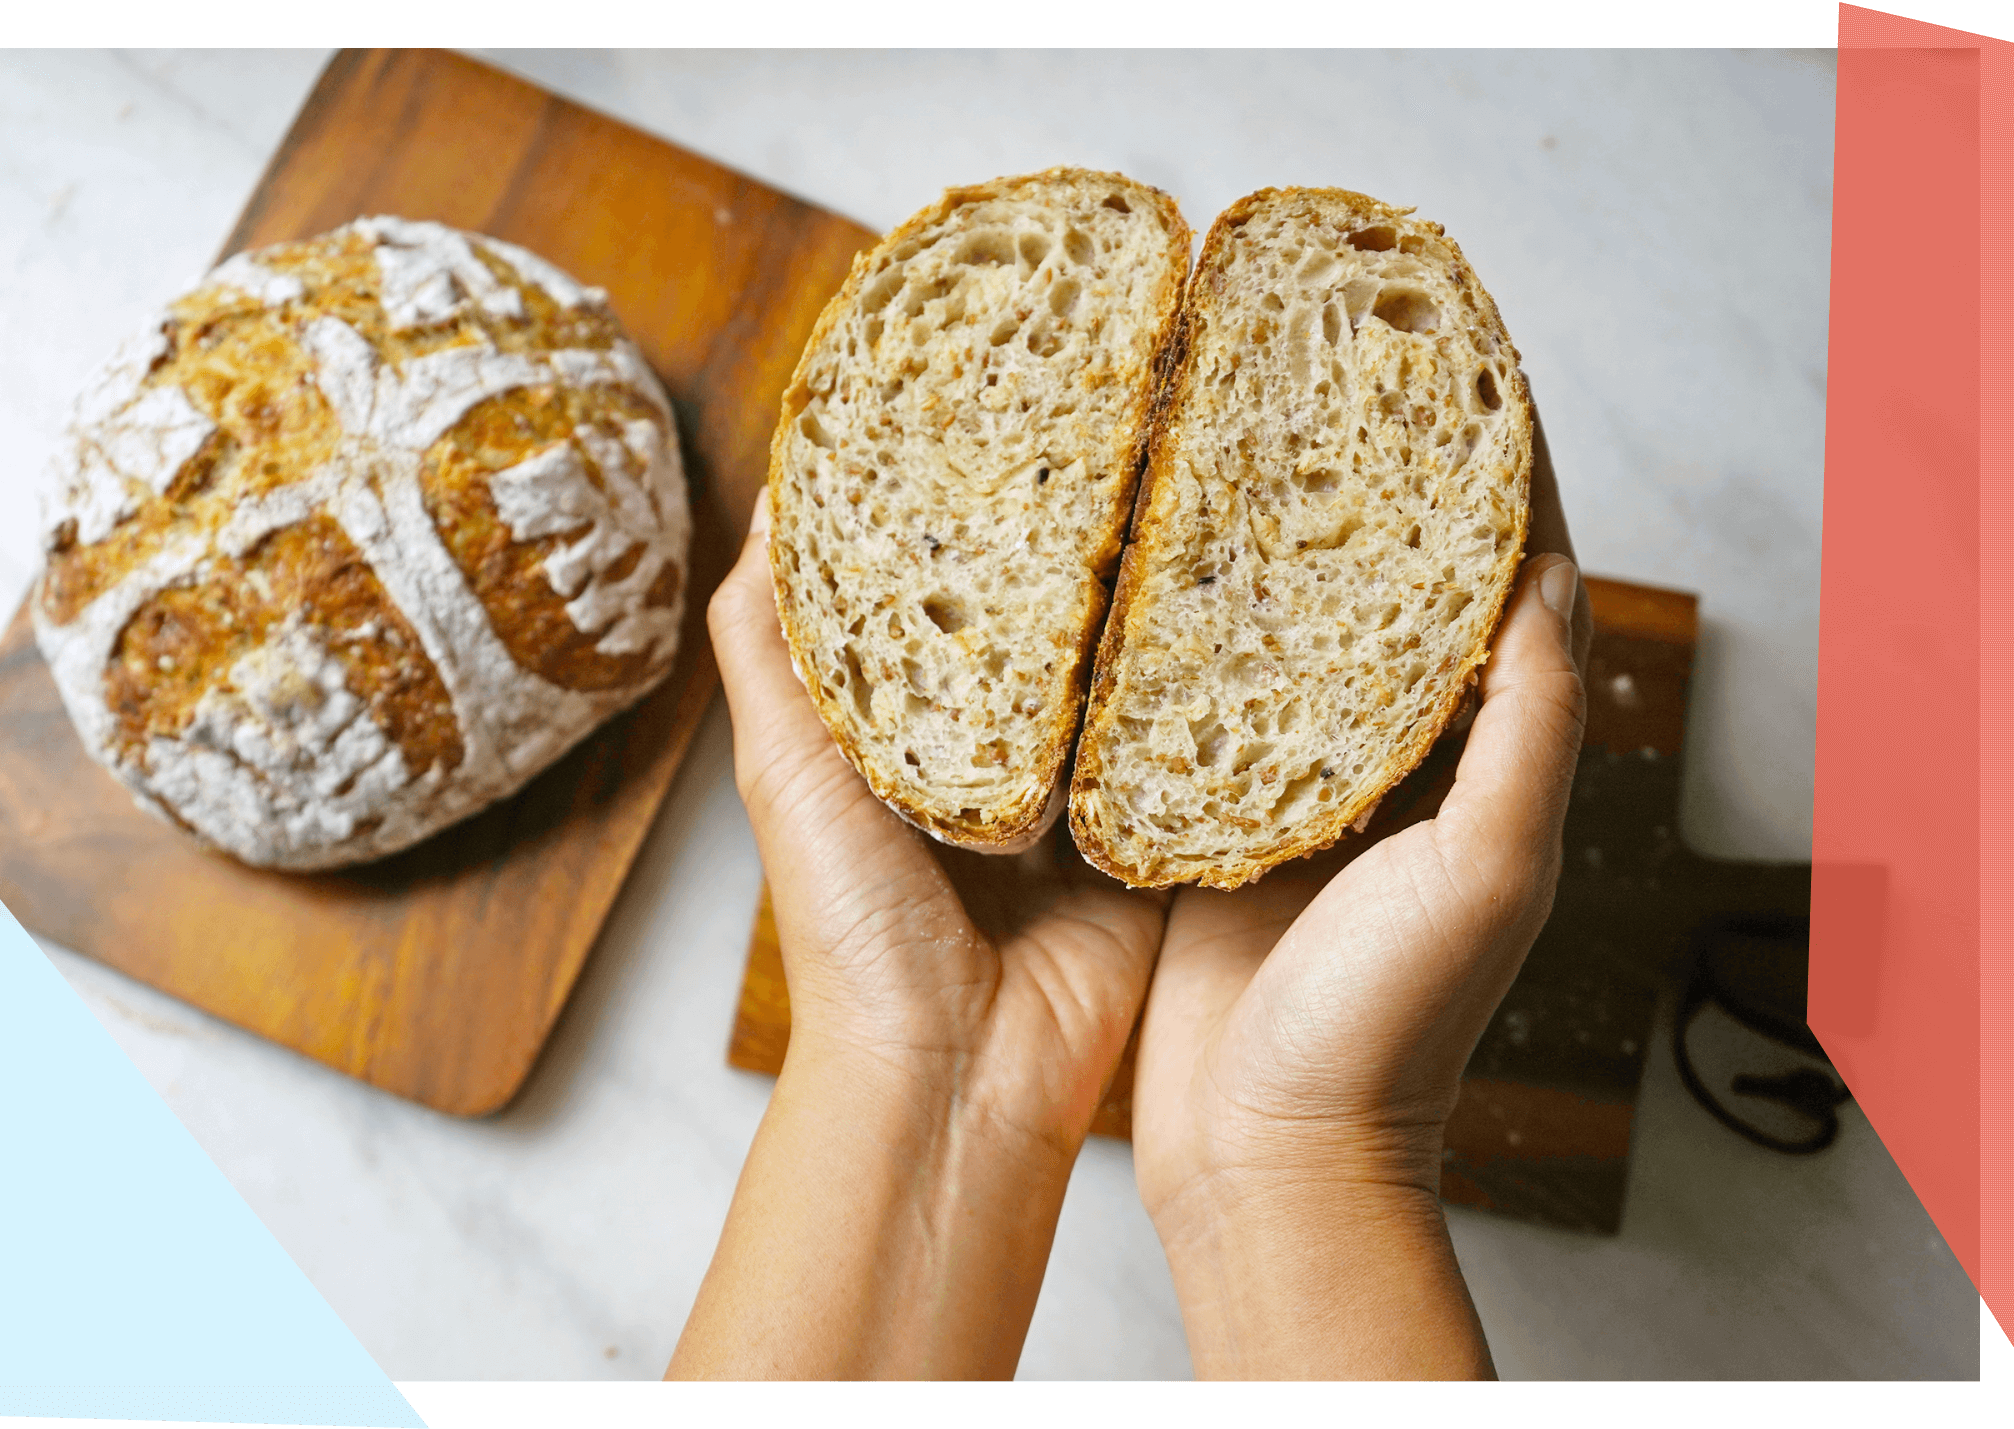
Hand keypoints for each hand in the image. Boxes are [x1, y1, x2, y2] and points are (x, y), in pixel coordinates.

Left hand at [669, 489, 1168, 1380]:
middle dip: (1077, 538)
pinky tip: (1248, 608)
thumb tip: (765, 495)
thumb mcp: (783, 765)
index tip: (1000, 397)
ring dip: (1153, 603)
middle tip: (1130, 416)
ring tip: (1201, 483)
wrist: (957, 1073)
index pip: (939, 587)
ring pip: (1123, 668)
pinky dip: (1210, 694)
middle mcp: (995, 745)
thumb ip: (766, 644)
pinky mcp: (1152, 832)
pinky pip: (1187, 747)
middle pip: (1042, 617)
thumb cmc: (854, 929)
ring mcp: (1079, 787)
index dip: (962, 503)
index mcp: (906, 723)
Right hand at [1131, 402, 1589, 1379]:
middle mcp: (1394, 763)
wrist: (1267, 1150)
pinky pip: (1197, 695)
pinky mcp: (1202, 813)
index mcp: (1478, 766)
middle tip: (1323, 375)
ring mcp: (1294, 784)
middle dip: (1372, 487)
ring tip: (1231, 436)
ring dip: (1275, 540)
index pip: (1502, 590)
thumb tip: (1549, 578)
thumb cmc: (1390, 1028)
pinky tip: (1145, 562)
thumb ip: (1526, 728)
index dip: (1492, 484)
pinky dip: (1186, 626)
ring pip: (1291, 629)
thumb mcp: (1487, 869)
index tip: (1460, 377)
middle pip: (1393, 591)